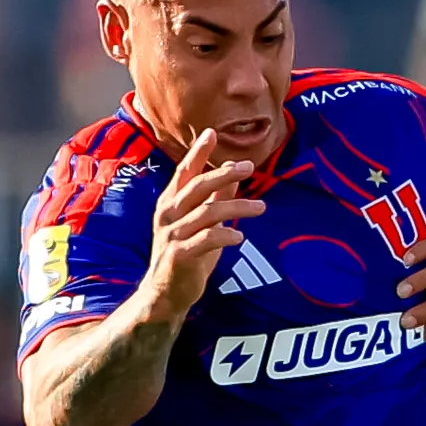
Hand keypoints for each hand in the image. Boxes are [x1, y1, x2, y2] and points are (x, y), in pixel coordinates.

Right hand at [145, 129, 266, 312]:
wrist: (165, 293)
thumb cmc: (186, 254)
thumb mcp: (202, 222)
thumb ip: (215, 197)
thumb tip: (232, 169)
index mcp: (171, 202)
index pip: (185, 172)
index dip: (198, 152)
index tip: (212, 133)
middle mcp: (168, 214)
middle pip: (198, 186)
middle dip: (224, 173)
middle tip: (249, 167)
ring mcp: (172, 234)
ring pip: (207, 212)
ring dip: (236, 207)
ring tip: (261, 208)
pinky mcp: (178, 254)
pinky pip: (205, 239)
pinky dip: (224, 235)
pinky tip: (239, 236)